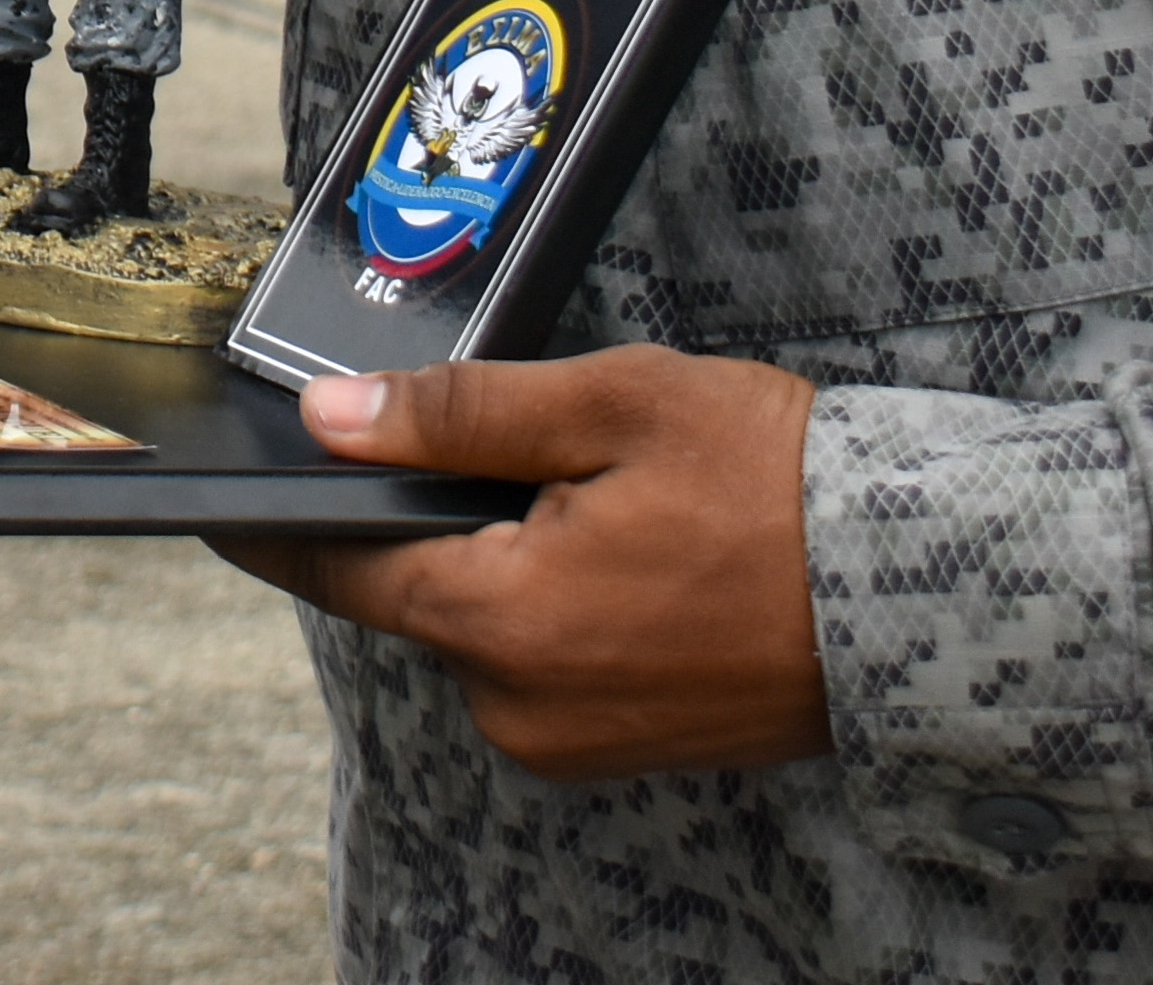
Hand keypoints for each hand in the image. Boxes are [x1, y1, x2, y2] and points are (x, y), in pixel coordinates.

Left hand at [216, 346, 828, 777]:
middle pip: (421, 592)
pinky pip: (546, 659)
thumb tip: (331, 418)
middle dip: (443, 517)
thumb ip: (459, 414)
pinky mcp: (624, 746)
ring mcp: (575, 738)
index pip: (342, 570)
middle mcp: (524, 704)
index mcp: (505, 622)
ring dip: (513, 558)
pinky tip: (636, 551)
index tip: (226, 500)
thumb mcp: (612, 405)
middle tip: (534, 450)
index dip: (283, 525)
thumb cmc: (779, 489)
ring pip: (487, 624)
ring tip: (614, 498)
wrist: (926, 593)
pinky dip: (562, 601)